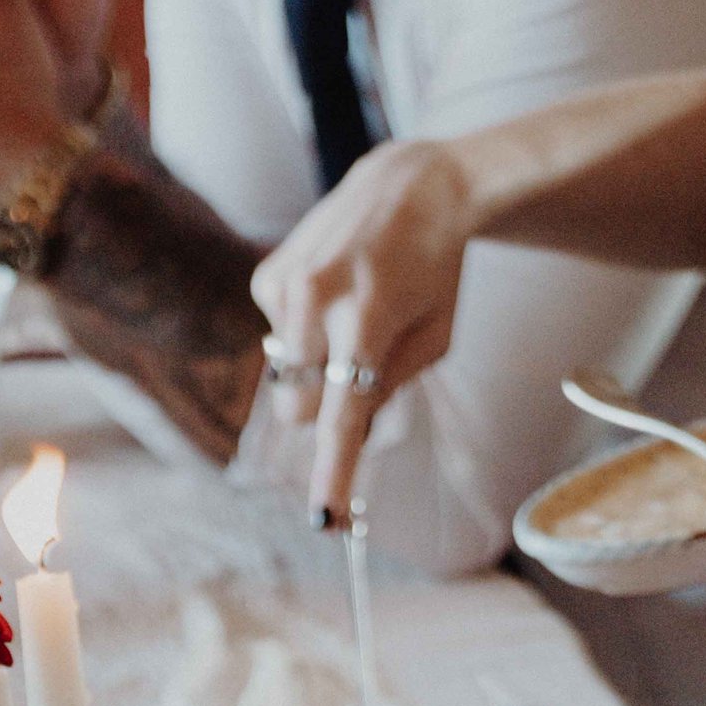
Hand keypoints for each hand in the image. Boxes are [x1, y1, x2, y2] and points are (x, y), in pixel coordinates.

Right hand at [251, 139, 476, 525]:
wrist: (409, 185)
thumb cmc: (434, 269)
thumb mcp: (435, 337)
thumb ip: (387, 388)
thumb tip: (346, 433)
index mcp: (367, 321)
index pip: (341, 418)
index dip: (331, 476)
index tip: (324, 520)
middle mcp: (318, 301)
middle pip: (303, 410)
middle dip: (327, 408)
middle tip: (360, 369)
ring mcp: (288, 287)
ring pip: (289, 379)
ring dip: (318, 368)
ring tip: (351, 315)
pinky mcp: (270, 277)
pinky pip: (278, 342)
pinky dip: (304, 334)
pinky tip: (331, 296)